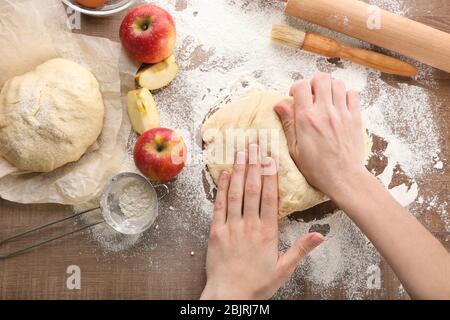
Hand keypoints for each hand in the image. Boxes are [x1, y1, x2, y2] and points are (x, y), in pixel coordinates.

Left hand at [201, 144, 323, 299]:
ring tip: (241, 152)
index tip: (271, 158)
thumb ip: (301, 249)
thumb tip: (321, 235)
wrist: (229, 296)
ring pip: (236, 193)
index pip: (270, 198)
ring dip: (238, 171)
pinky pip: (219, 205)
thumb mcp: (284, 269)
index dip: (270, 176)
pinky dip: (222, 188)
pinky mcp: (216, 231)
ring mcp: (231, 227)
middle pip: (252, 189)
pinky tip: (224, 174)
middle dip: (254, 165)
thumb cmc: (257, 284)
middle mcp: (249, 225)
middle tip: (255, 144)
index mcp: (267, 232)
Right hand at [274, 73, 365, 197]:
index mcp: (307, 119)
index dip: (297, 88)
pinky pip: (353, 94)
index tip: (296, 97)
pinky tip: (340, 105)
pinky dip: (346, 95)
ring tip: (326, 99)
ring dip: (330, 87)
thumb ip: (288, 123)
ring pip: (337, 83)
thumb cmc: (317, 168)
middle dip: (314, 83)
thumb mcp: (294, 148)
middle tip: (312, 95)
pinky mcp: (355, 118)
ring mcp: (342, 113)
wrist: (343, 177)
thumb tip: (279, 104)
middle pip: (321, 78)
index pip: (301, 86)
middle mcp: (325, 112)